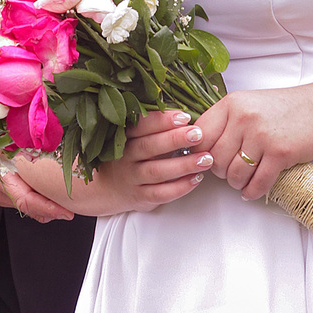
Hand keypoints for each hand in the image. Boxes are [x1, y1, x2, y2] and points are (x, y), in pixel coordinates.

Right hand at [0, 115, 72, 222]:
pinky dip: (39, 201)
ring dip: (48, 206)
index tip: (66, 211)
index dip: (47, 208)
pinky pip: (24, 200)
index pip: (25, 200)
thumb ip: (6, 119)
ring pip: (28, 206)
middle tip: (75, 207)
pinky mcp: (3, 192)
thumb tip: (26, 99)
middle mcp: (0, 189)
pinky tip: (52, 195)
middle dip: (54, 210)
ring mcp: (1, 193)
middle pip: (30, 208)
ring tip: (68, 203)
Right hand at [87, 110, 215, 214]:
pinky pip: (161, 194)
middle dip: (174, 139)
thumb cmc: (130, 157)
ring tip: (206, 159)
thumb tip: (188, 115)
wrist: (107, 189)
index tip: (184, 116)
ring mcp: (132, 178)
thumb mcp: (135, 140)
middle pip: (149, 147)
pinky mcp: (140, 197)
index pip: (141, 126)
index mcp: (125, 137)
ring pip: (157, 172)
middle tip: (198, 134)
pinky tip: (196, 178)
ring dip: (183, 165)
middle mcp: (126, 157)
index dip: (162, 120)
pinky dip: (180, 187)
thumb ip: (155, 129)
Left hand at [189, 89, 312, 202]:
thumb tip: (201, 149)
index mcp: (233, 103)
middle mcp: (244, 118)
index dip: (200, 153)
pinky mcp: (280, 154)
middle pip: (215, 159)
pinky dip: (252, 192)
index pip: (200, 135)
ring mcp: (262, 136)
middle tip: (230, 171)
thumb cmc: (287, 109)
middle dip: (220, 171)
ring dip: (236, 183)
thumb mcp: (250, 104)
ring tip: (243, 180)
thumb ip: (226, 122)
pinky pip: (256, 183)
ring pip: (233, 174)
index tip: (207, 160)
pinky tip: (253, 189)